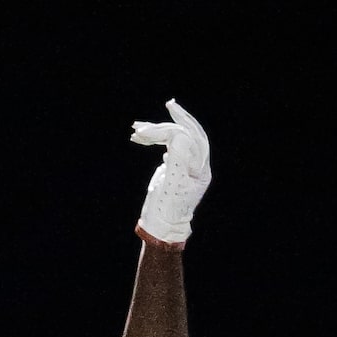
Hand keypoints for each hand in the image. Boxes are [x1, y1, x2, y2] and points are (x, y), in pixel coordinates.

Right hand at [131, 99, 210, 245]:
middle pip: (184, 136)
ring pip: (172, 141)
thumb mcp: (172, 184)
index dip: (182, 121)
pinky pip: (165, 148)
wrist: (160, 227)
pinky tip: (143, 139)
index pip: (194, 137)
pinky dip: (153, 141)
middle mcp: (195, 165)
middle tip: (146, 121)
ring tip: (136, 132)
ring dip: (154, 133)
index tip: (169, 109)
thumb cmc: (167, 209)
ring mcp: (184, 166)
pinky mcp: (172, 168)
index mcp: (200, 168)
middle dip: (167, 124)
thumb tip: (178, 134)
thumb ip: (177, 157)